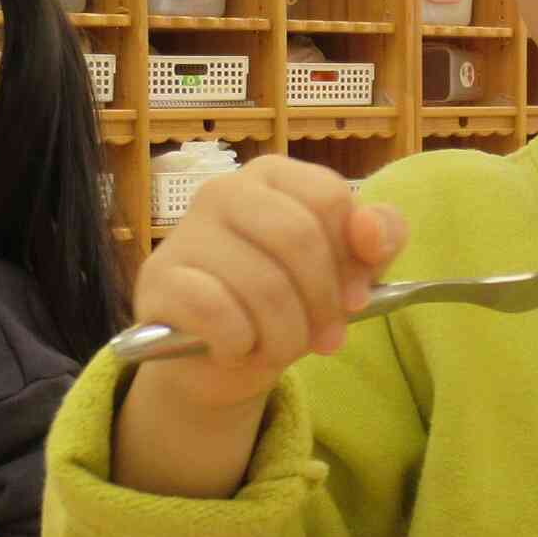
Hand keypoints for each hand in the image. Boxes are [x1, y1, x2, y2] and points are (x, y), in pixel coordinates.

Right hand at [129, 157, 405, 409]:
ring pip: (262, 285)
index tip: (356, 300)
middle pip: (297, 238)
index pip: (328, 198)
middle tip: (327, 339)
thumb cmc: (287, 303)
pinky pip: (217, 313)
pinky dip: (239, 345)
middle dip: (322, 303)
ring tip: (280, 350)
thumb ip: (378, 240)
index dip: (352, 259)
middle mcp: (224, 191)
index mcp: (273, 176)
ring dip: (285, 337)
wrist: (220, 360)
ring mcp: (186, 233)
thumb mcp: (347, 272)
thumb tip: (369, 228)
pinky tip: (236, 350)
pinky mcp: (159, 280)